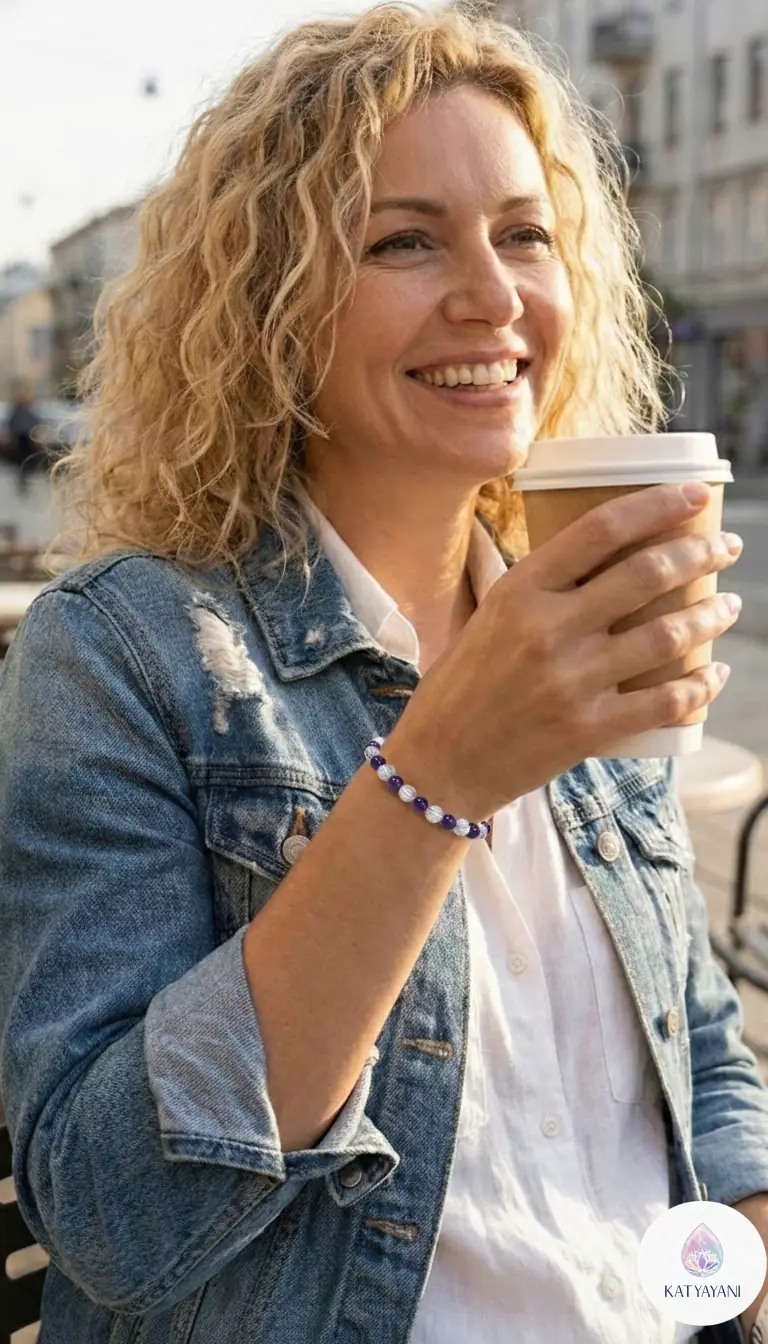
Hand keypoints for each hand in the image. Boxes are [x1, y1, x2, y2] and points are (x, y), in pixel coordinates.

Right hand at [397, 483, 741, 815]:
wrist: (439, 763)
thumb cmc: (465, 685)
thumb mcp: (491, 618)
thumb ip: (542, 591)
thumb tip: (606, 562)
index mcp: (520, 590)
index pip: (601, 529)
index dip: (658, 505)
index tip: (695, 495)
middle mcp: (548, 629)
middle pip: (646, 574)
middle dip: (701, 553)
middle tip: (727, 548)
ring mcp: (570, 681)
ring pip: (666, 636)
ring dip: (710, 614)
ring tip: (728, 604)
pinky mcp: (587, 729)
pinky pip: (663, 701)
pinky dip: (700, 686)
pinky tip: (715, 673)